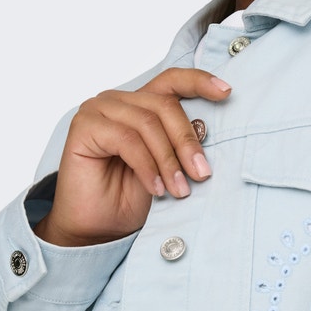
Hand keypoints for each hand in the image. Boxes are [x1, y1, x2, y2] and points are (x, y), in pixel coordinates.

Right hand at [34, 68, 231, 245]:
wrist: (98, 228)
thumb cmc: (132, 198)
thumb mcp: (167, 168)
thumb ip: (181, 145)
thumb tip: (210, 130)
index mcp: (141, 104)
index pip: (172, 82)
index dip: (199, 82)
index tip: (226, 92)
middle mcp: (118, 101)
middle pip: (164, 106)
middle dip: (187, 142)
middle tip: (202, 174)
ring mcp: (98, 110)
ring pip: (147, 124)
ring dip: (168, 161)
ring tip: (179, 190)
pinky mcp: (84, 126)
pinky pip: (127, 140)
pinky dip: (147, 166)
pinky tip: (156, 189)